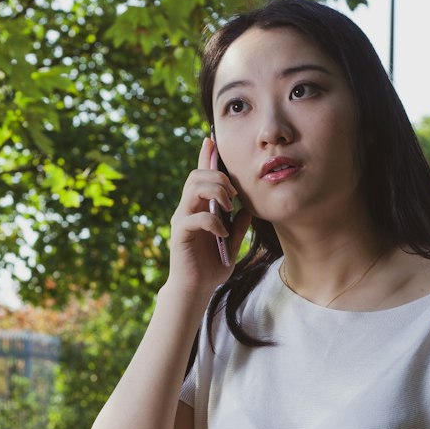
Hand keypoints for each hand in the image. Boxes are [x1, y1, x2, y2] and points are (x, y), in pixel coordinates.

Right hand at [166, 134, 252, 296]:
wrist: (197, 289)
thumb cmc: (212, 266)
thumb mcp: (232, 242)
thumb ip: (238, 225)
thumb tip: (249, 208)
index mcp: (199, 208)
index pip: (200, 175)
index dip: (205, 156)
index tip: (211, 139)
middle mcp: (187, 209)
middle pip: (197, 175)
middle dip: (219, 177)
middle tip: (234, 196)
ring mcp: (181, 220)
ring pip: (193, 188)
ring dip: (215, 192)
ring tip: (228, 208)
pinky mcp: (180, 235)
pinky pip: (195, 218)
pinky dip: (213, 222)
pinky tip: (222, 234)